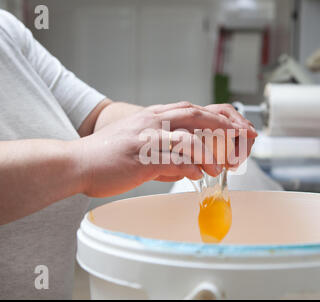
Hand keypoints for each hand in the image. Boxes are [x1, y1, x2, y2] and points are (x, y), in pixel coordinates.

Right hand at [75, 102, 254, 197]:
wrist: (77, 162)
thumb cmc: (106, 156)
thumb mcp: (139, 146)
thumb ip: (165, 155)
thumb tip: (188, 169)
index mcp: (153, 117)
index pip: (192, 108)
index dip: (218, 115)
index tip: (236, 125)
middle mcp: (152, 122)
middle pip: (196, 115)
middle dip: (223, 124)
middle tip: (242, 136)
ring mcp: (146, 138)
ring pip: (188, 138)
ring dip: (209, 152)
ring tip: (220, 166)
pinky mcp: (141, 157)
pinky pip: (173, 160)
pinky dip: (190, 167)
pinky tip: (198, 174)